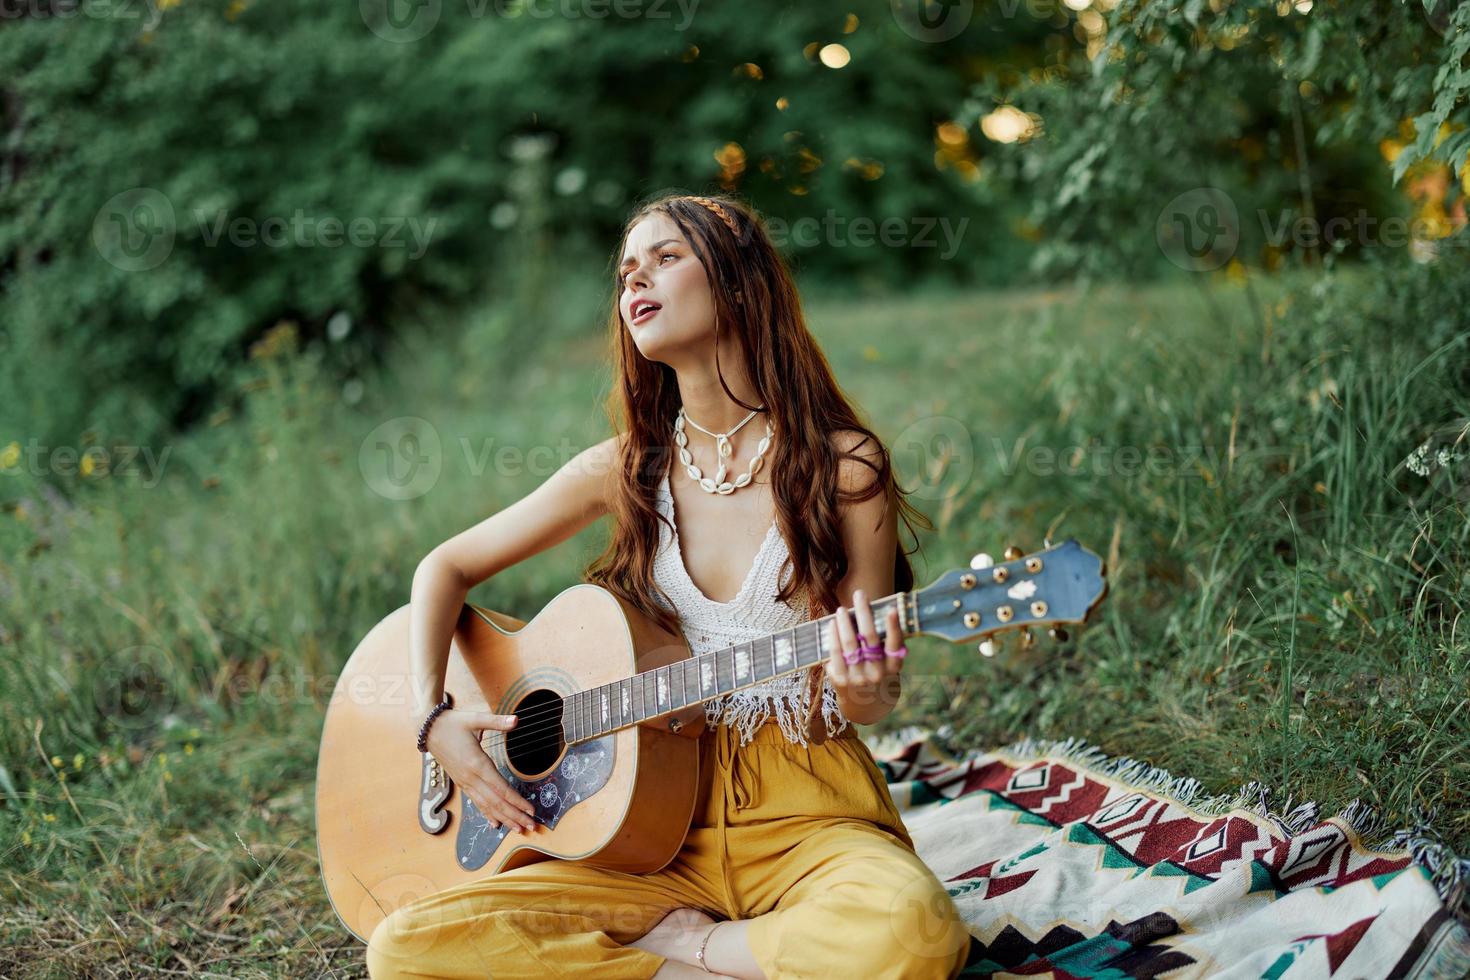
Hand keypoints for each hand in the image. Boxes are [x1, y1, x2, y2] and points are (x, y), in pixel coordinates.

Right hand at [425, 709, 536, 832]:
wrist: (428, 730)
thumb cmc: (453, 723)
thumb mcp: (475, 719)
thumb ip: (497, 721)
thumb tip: (516, 719)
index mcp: (477, 763)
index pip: (501, 788)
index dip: (517, 801)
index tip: (531, 810)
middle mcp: (471, 777)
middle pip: (496, 802)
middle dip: (515, 815)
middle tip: (531, 826)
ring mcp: (465, 782)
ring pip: (486, 805)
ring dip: (504, 818)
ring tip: (518, 829)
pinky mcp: (461, 783)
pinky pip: (476, 802)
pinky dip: (487, 813)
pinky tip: (496, 823)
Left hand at [825, 589, 904, 723]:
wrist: (867, 706)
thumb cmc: (879, 675)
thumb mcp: (889, 664)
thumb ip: (885, 644)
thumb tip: (874, 611)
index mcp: (893, 667)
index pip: (894, 645)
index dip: (893, 627)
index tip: (892, 609)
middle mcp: (877, 673)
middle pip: (869, 638)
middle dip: (863, 613)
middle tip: (859, 594)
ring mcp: (857, 678)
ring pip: (849, 644)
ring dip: (844, 623)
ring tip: (841, 609)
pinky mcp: (840, 680)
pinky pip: (835, 654)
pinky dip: (833, 636)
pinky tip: (832, 624)